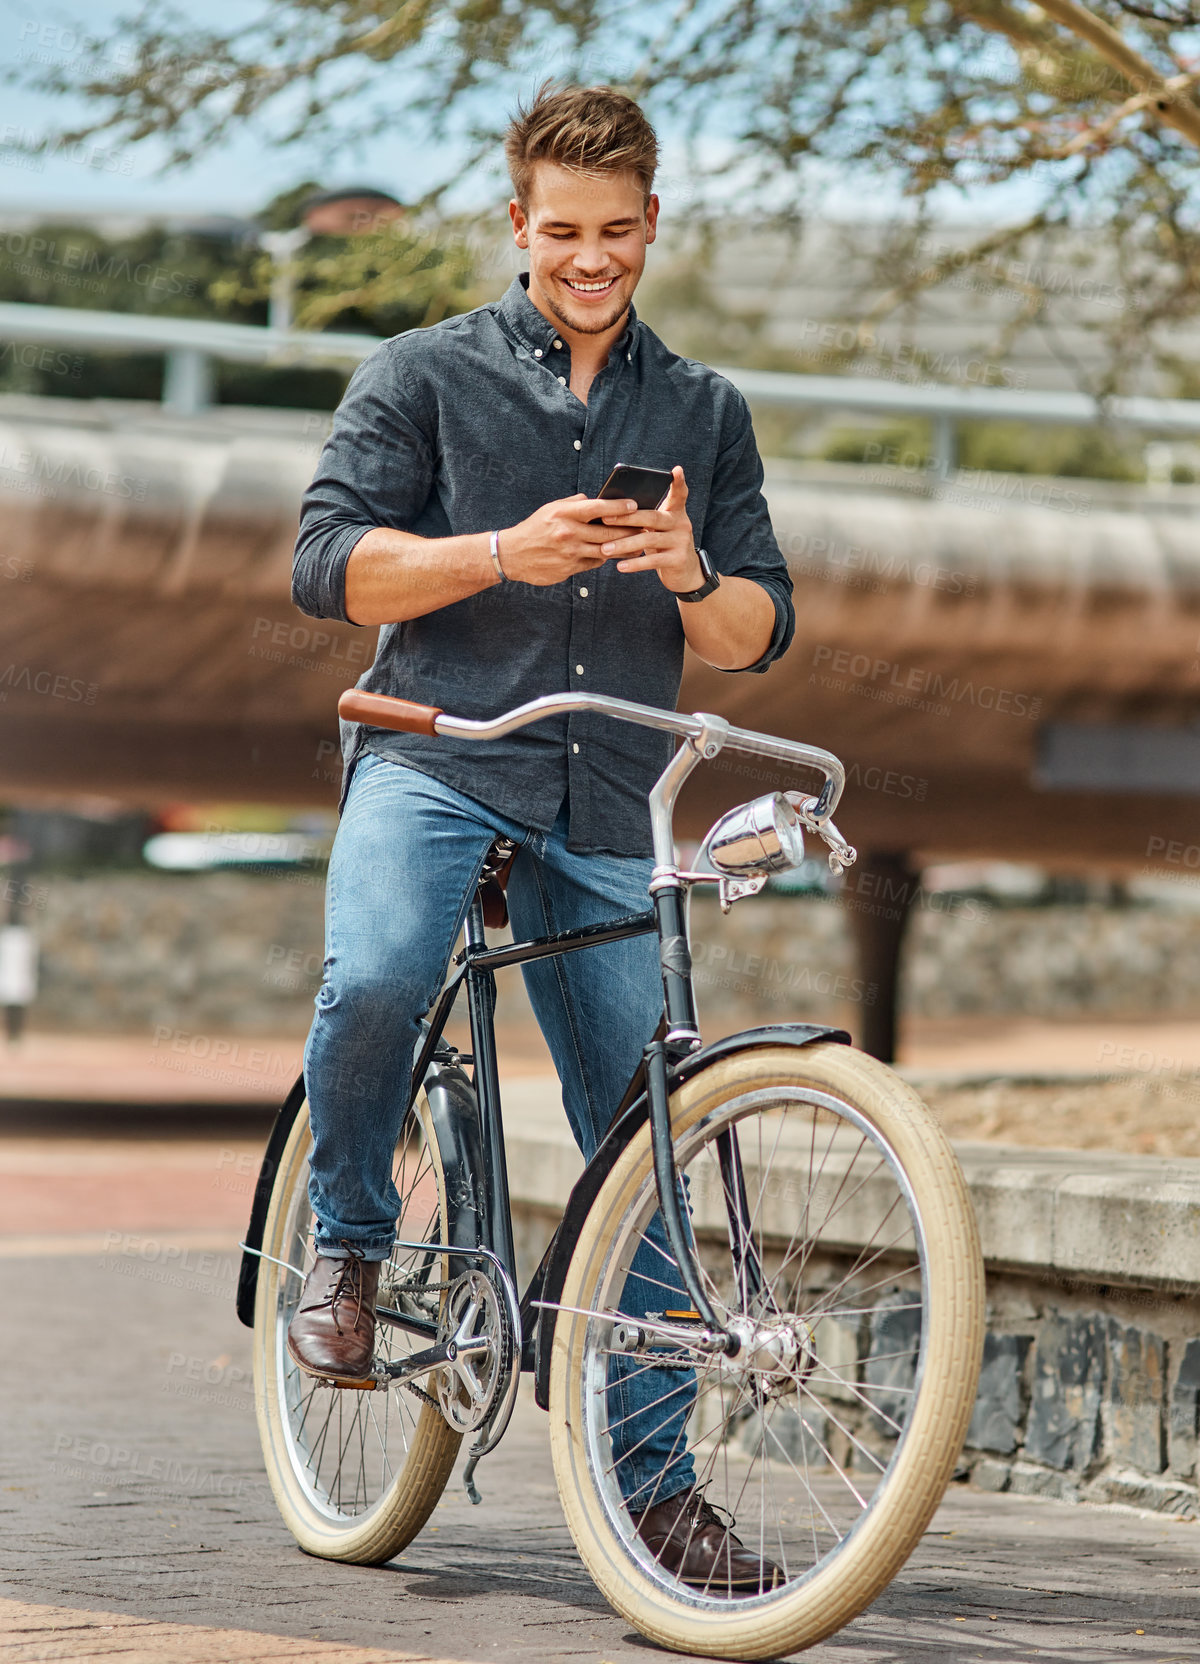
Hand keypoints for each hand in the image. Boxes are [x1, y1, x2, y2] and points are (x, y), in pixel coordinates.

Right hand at [499, 492, 633, 586]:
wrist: (512, 555)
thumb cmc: (534, 529)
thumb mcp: (550, 509)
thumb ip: (574, 503)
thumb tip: (595, 499)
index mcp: (564, 514)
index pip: (598, 508)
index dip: (619, 506)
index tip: (634, 505)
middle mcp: (568, 533)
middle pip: (607, 533)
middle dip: (629, 530)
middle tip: (645, 527)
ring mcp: (569, 553)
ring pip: (604, 551)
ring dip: (623, 548)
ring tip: (637, 545)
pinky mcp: (569, 569)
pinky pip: (593, 563)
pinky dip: (603, 558)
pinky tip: (612, 555)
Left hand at [594, 466, 702, 593]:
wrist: (684, 572)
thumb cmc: (663, 545)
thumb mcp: (658, 529)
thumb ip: (645, 516)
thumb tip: (611, 509)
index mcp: (676, 512)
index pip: (679, 494)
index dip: (678, 482)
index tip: (676, 470)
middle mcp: (681, 524)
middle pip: (652, 517)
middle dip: (626, 518)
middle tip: (604, 519)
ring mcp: (681, 542)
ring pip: (648, 540)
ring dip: (624, 544)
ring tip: (605, 548)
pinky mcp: (678, 560)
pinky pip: (653, 561)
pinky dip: (634, 564)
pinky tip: (620, 566)